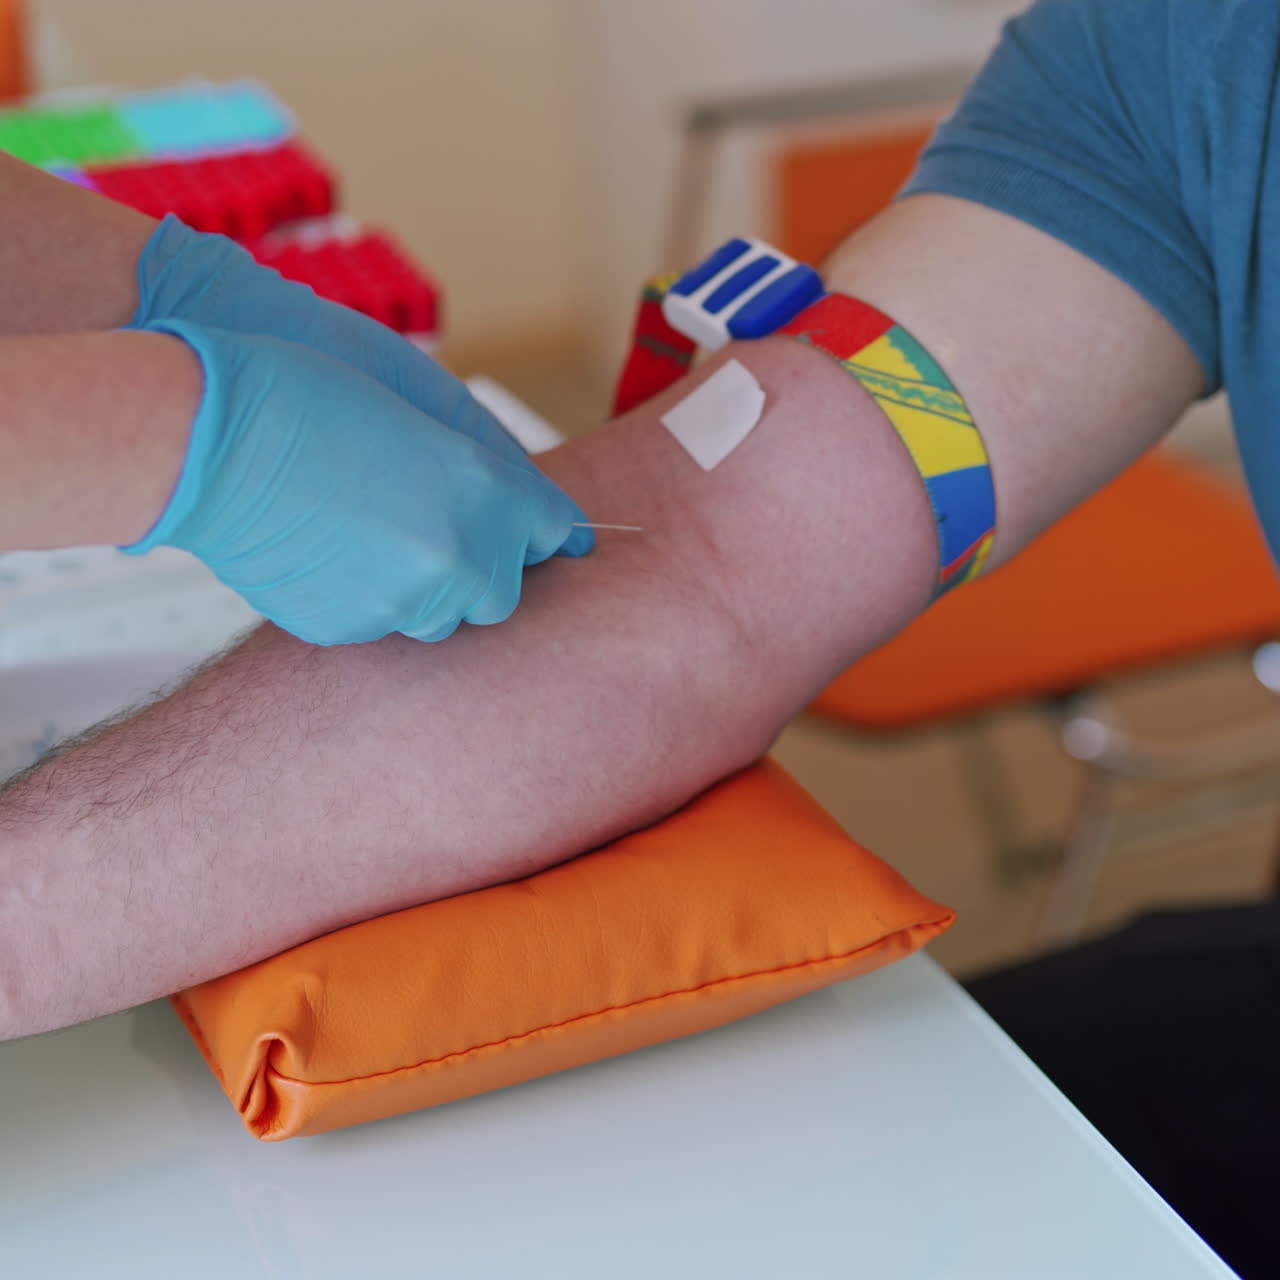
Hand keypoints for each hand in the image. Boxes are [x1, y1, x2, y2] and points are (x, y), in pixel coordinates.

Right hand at [127, 319, 586, 644]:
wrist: (205, 435)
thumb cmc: (308, 389)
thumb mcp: (421, 394)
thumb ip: (486, 452)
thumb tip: (525, 489)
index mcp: (485, 494)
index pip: (553, 531)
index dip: (548, 530)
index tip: (553, 535)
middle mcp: (457, 560)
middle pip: (502, 594)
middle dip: (485, 566)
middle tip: (440, 527)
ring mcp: (401, 602)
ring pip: (441, 618)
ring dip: (428, 587)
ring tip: (373, 533)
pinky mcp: (346, 628)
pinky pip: (381, 625)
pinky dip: (369, 597)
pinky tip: (330, 549)